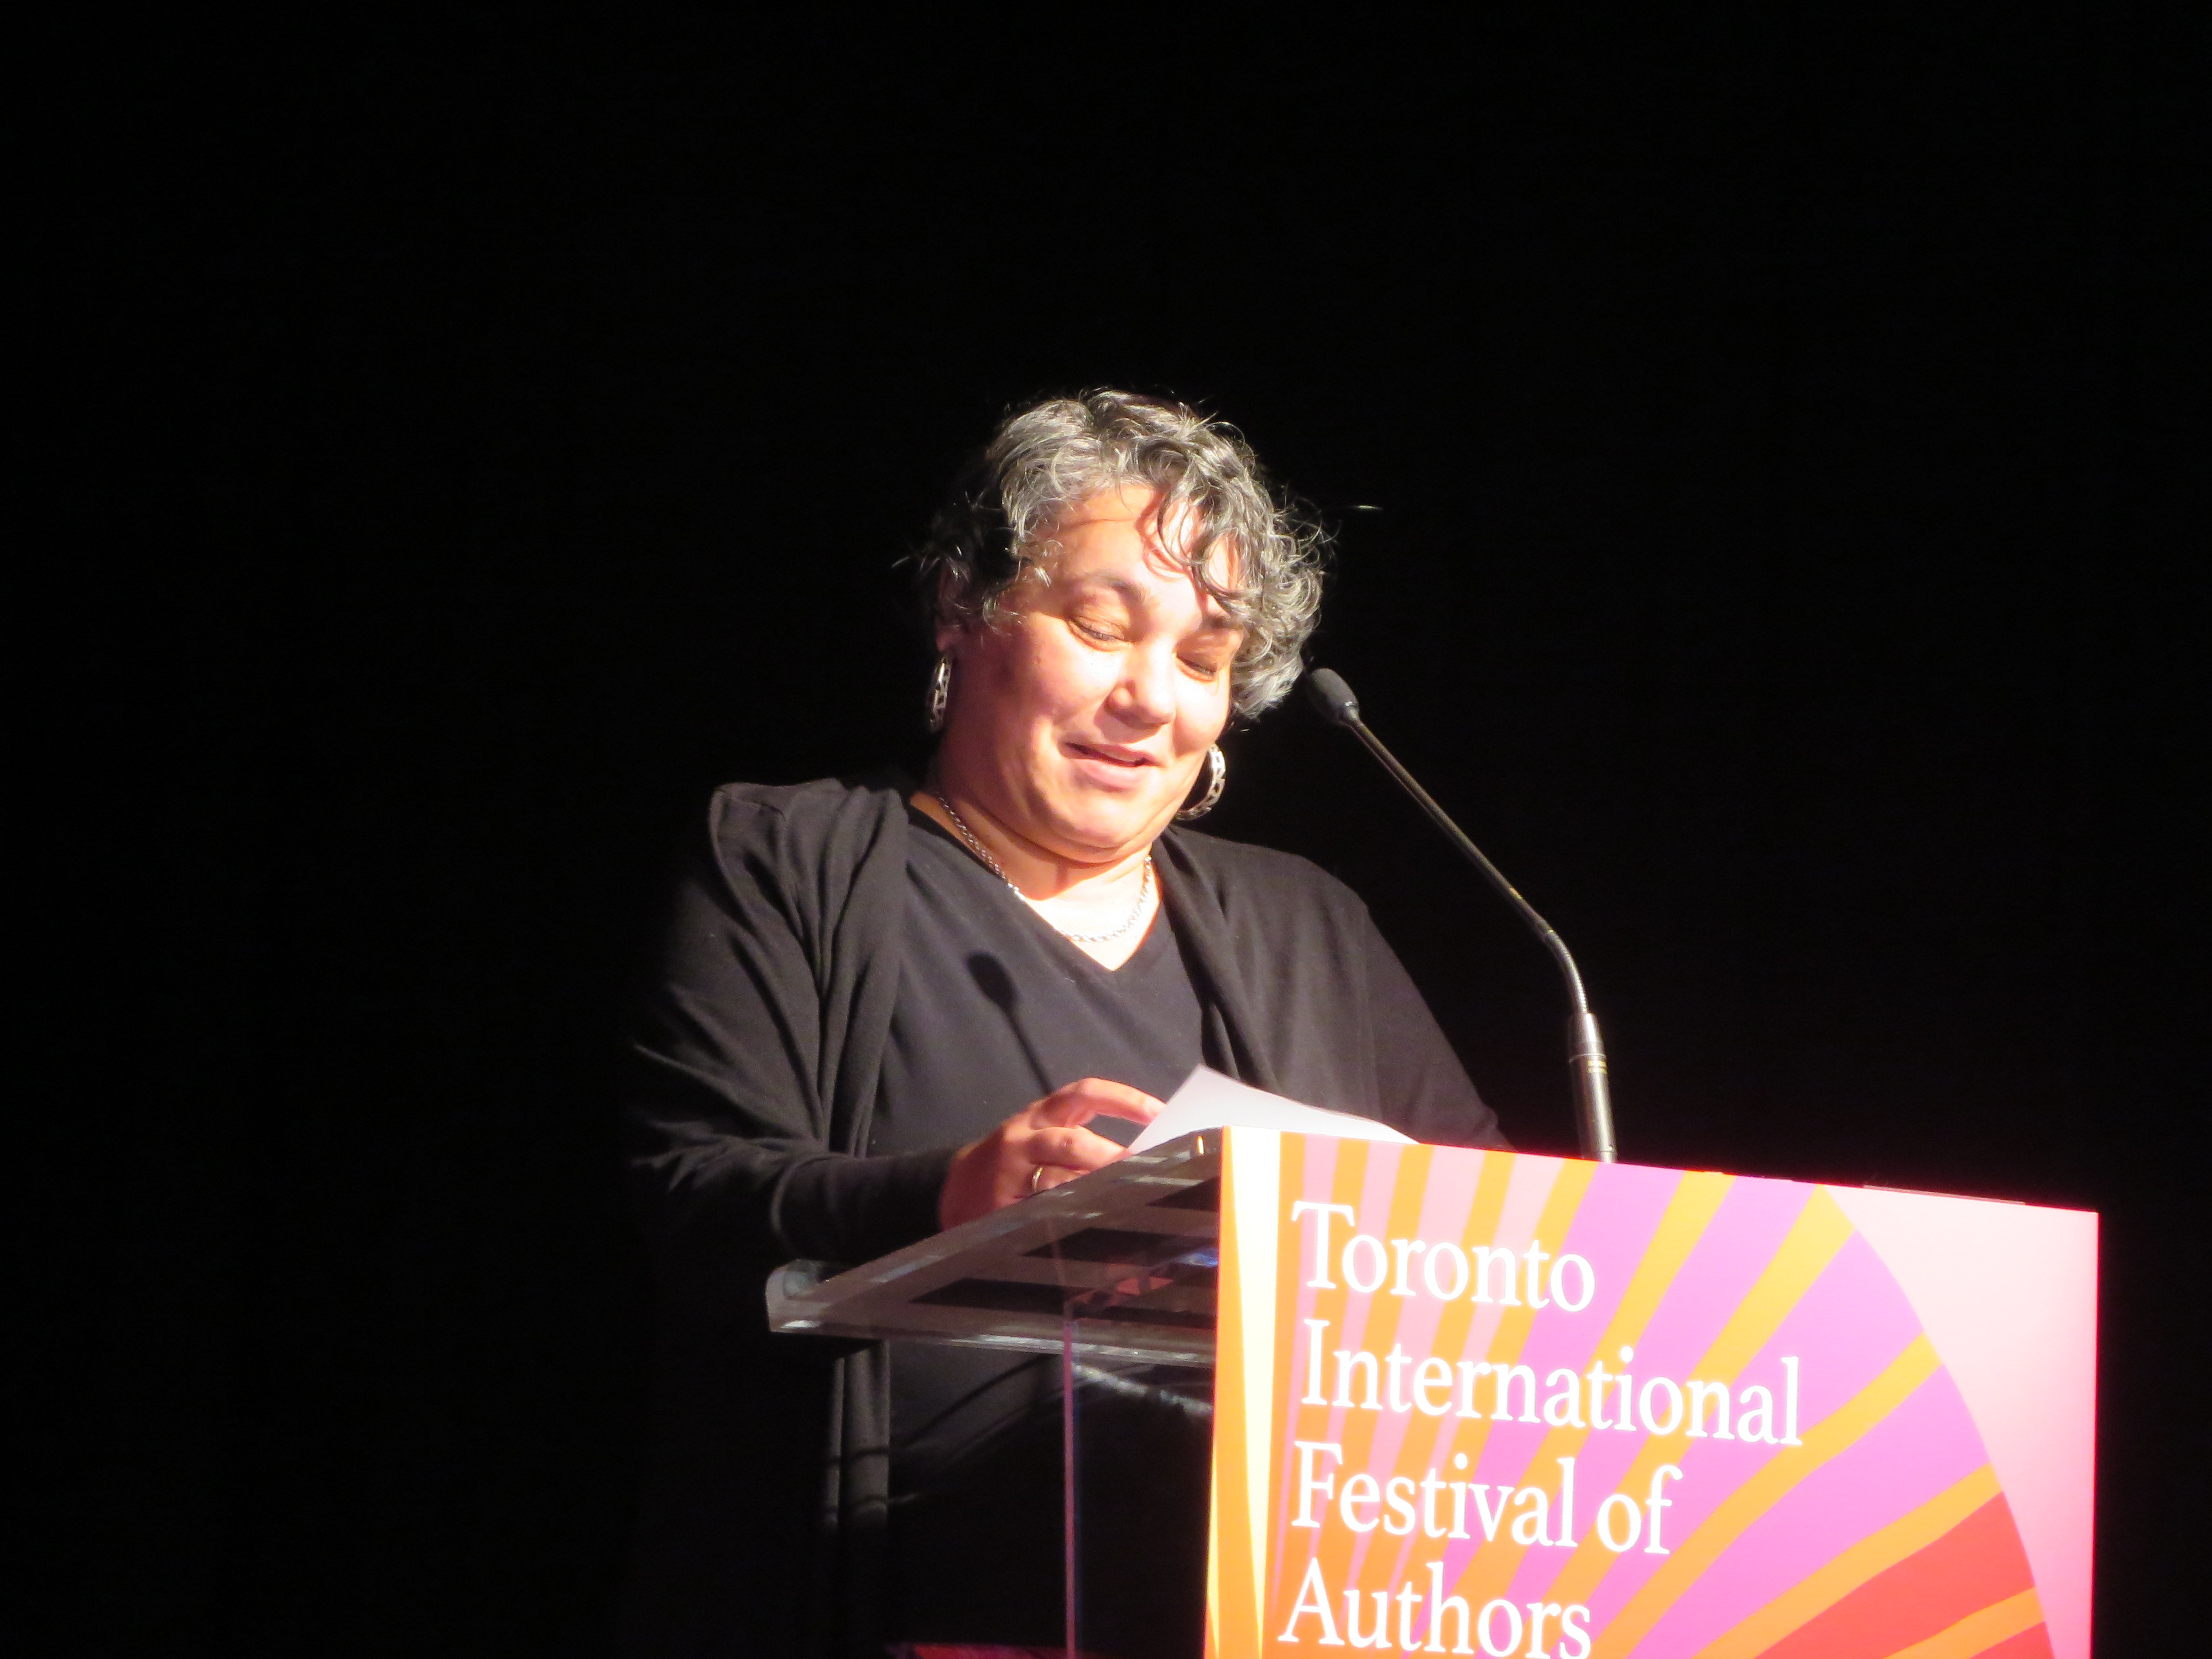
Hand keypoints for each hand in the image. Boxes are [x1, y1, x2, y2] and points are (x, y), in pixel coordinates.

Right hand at [937, 1077, 1164, 1228]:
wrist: (954, 1190)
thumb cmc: (1013, 1164)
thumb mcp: (1041, 1140)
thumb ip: (1080, 1141)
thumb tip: (1140, 1155)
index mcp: (1040, 1115)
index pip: (1083, 1094)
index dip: (1122, 1099)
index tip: (1158, 1112)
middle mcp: (1024, 1136)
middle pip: (1072, 1141)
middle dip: (1110, 1157)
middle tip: (1143, 1170)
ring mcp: (1010, 1171)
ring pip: (1057, 1178)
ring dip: (1095, 1189)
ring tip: (1125, 1198)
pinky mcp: (1001, 1204)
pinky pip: (1041, 1209)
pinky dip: (1070, 1216)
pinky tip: (1092, 1224)